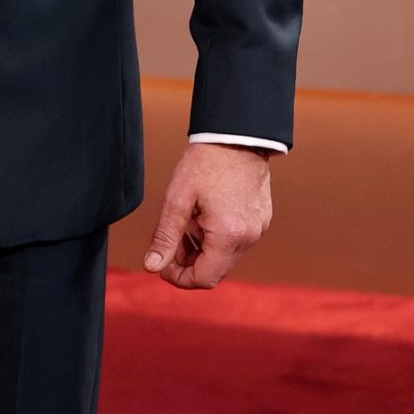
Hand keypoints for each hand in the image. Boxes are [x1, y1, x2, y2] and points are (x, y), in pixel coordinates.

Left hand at [142, 141, 272, 290]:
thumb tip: (152, 267)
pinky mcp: (261, 220)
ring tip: (187, 222)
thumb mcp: (177, 200)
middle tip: (172, 239)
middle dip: (189, 262)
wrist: (237, 135)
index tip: (162, 263)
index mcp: (229, 235)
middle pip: (215, 271)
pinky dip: (217, 238)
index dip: (179, 277)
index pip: (204, 279)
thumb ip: (165, 237)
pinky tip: (204, 216)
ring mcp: (258, 229)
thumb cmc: (205, 163)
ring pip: (225, 257)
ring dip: (202, 249)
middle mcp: (249, 237)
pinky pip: (236, 241)